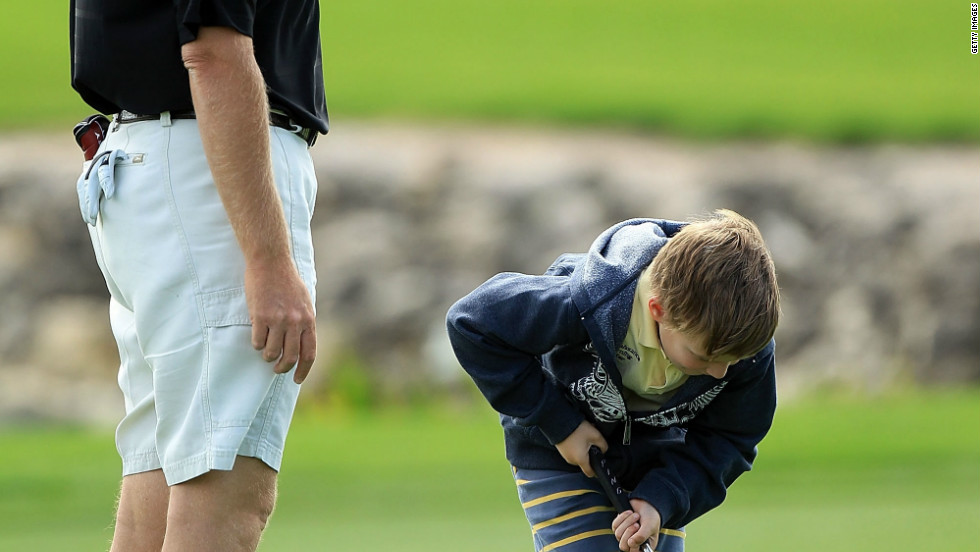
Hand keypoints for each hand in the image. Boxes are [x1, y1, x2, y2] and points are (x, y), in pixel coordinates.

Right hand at [245, 260, 315, 383]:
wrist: (271, 262)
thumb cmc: (287, 281)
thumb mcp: (304, 302)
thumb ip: (304, 322)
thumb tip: (302, 344)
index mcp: (309, 319)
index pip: (309, 353)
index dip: (303, 370)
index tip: (297, 379)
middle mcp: (295, 322)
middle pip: (290, 357)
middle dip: (282, 368)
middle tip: (276, 369)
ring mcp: (278, 320)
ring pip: (271, 352)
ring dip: (267, 356)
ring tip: (265, 351)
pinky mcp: (260, 316)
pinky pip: (257, 341)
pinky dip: (256, 343)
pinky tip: (257, 336)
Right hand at [554, 420, 607, 476]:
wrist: (559, 422)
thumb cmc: (577, 430)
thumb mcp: (596, 435)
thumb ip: (603, 446)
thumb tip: (603, 450)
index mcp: (581, 460)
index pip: (590, 472)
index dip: (597, 471)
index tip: (600, 466)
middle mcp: (572, 460)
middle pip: (585, 462)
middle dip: (590, 454)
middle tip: (592, 442)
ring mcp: (566, 455)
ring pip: (579, 455)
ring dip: (583, 449)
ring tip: (584, 437)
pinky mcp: (562, 449)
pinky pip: (572, 451)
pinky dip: (576, 446)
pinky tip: (578, 436)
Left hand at [612, 499, 660, 551]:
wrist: (646, 502)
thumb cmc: (651, 515)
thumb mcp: (650, 526)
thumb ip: (641, 536)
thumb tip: (631, 543)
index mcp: (644, 546)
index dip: (634, 544)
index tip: (638, 532)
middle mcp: (634, 542)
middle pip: (623, 546)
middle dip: (629, 532)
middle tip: (637, 524)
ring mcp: (625, 534)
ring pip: (618, 534)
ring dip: (627, 522)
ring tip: (636, 516)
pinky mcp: (619, 526)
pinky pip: (615, 525)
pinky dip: (622, 517)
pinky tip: (630, 513)